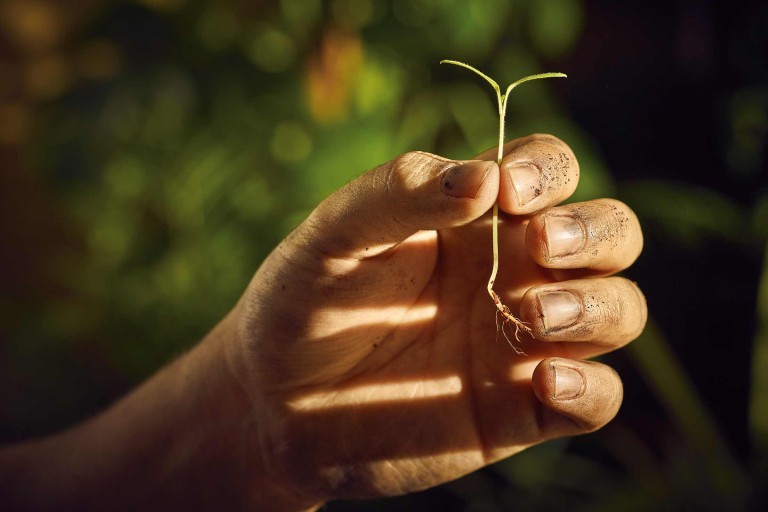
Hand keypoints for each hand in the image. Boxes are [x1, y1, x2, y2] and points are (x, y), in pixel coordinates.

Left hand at [227, 134, 645, 505]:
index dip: (547, 170)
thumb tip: (486, 179)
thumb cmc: (303, 307)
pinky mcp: (522, 410)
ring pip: (620, 310)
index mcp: (474, 218)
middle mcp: (513, 272)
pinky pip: (598, 399)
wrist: (278, 407)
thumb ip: (399, 195)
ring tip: (530, 315)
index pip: (549, 169)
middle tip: (536, 245)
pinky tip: (542, 383)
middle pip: (611, 232)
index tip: (506, 191)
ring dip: (595, 305)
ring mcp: (522, 341)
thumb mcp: (334, 236)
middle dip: (593, 231)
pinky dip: (591, 389)